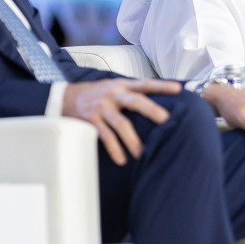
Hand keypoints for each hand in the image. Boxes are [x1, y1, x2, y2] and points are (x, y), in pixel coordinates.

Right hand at [62, 78, 181, 164]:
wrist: (66, 96)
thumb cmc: (98, 94)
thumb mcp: (115, 87)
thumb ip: (132, 93)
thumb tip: (159, 104)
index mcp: (122, 85)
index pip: (145, 84)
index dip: (162, 85)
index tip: (178, 89)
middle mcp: (113, 94)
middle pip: (135, 101)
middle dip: (151, 110)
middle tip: (166, 120)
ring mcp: (102, 107)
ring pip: (121, 123)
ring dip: (132, 140)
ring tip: (142, 153)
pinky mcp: (91, 120)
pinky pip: (105, 136)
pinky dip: (114, 149)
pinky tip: (121, 160)